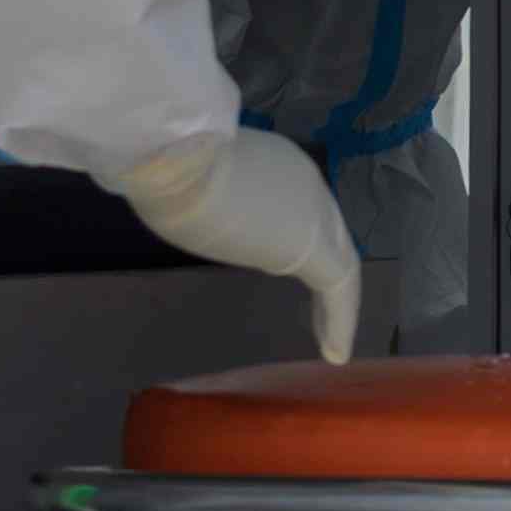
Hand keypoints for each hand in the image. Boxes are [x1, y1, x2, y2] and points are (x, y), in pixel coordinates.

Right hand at [111, 126, 364, 362]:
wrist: (178, 157)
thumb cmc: (169, 162)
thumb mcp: (190, 178)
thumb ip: (206, 195)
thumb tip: (191, 208)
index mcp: (276, 164)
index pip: (297, 205)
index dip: (295, 236)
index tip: (285, 264)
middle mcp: (304, 185)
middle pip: (325, 231)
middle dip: (326, 270)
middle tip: (325, 312)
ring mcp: (315, 212)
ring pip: (336, 258)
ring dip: (335, 302)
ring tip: (332, 338)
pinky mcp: (315, 247)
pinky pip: (338, 287)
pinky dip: (341, 319)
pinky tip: (335, 354)